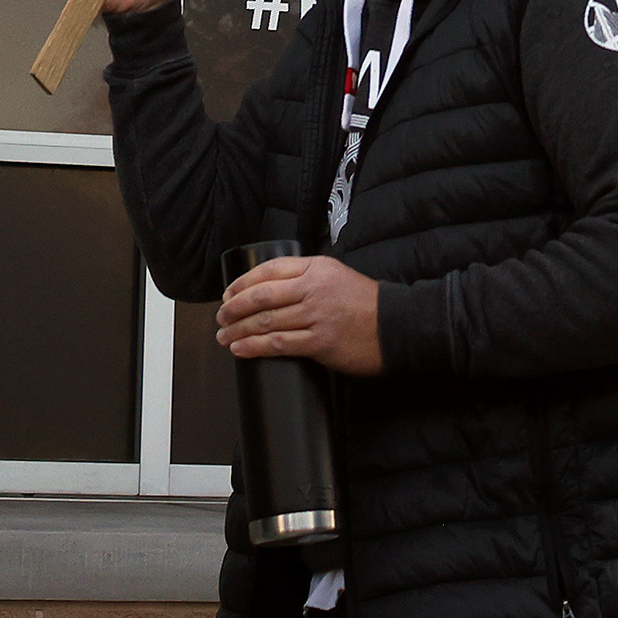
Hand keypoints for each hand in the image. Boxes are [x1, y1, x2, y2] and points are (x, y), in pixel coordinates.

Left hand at [218, 252, 383, 375]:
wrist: (396, 326)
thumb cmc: (366, 303)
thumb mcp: (336, 275)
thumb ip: (307, 277)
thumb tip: (272, 289)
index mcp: (315, 268)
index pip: (268, 271)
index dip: (241, 284)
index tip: (227, 295)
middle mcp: (313, 288)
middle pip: (261, 296)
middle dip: (233, 308)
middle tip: (221, 317)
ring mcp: (316, 316)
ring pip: (266, 322)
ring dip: (239, 330)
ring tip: (225, 336)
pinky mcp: (320, 342)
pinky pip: (279, 344)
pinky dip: (255, 347)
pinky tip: (241, 349)